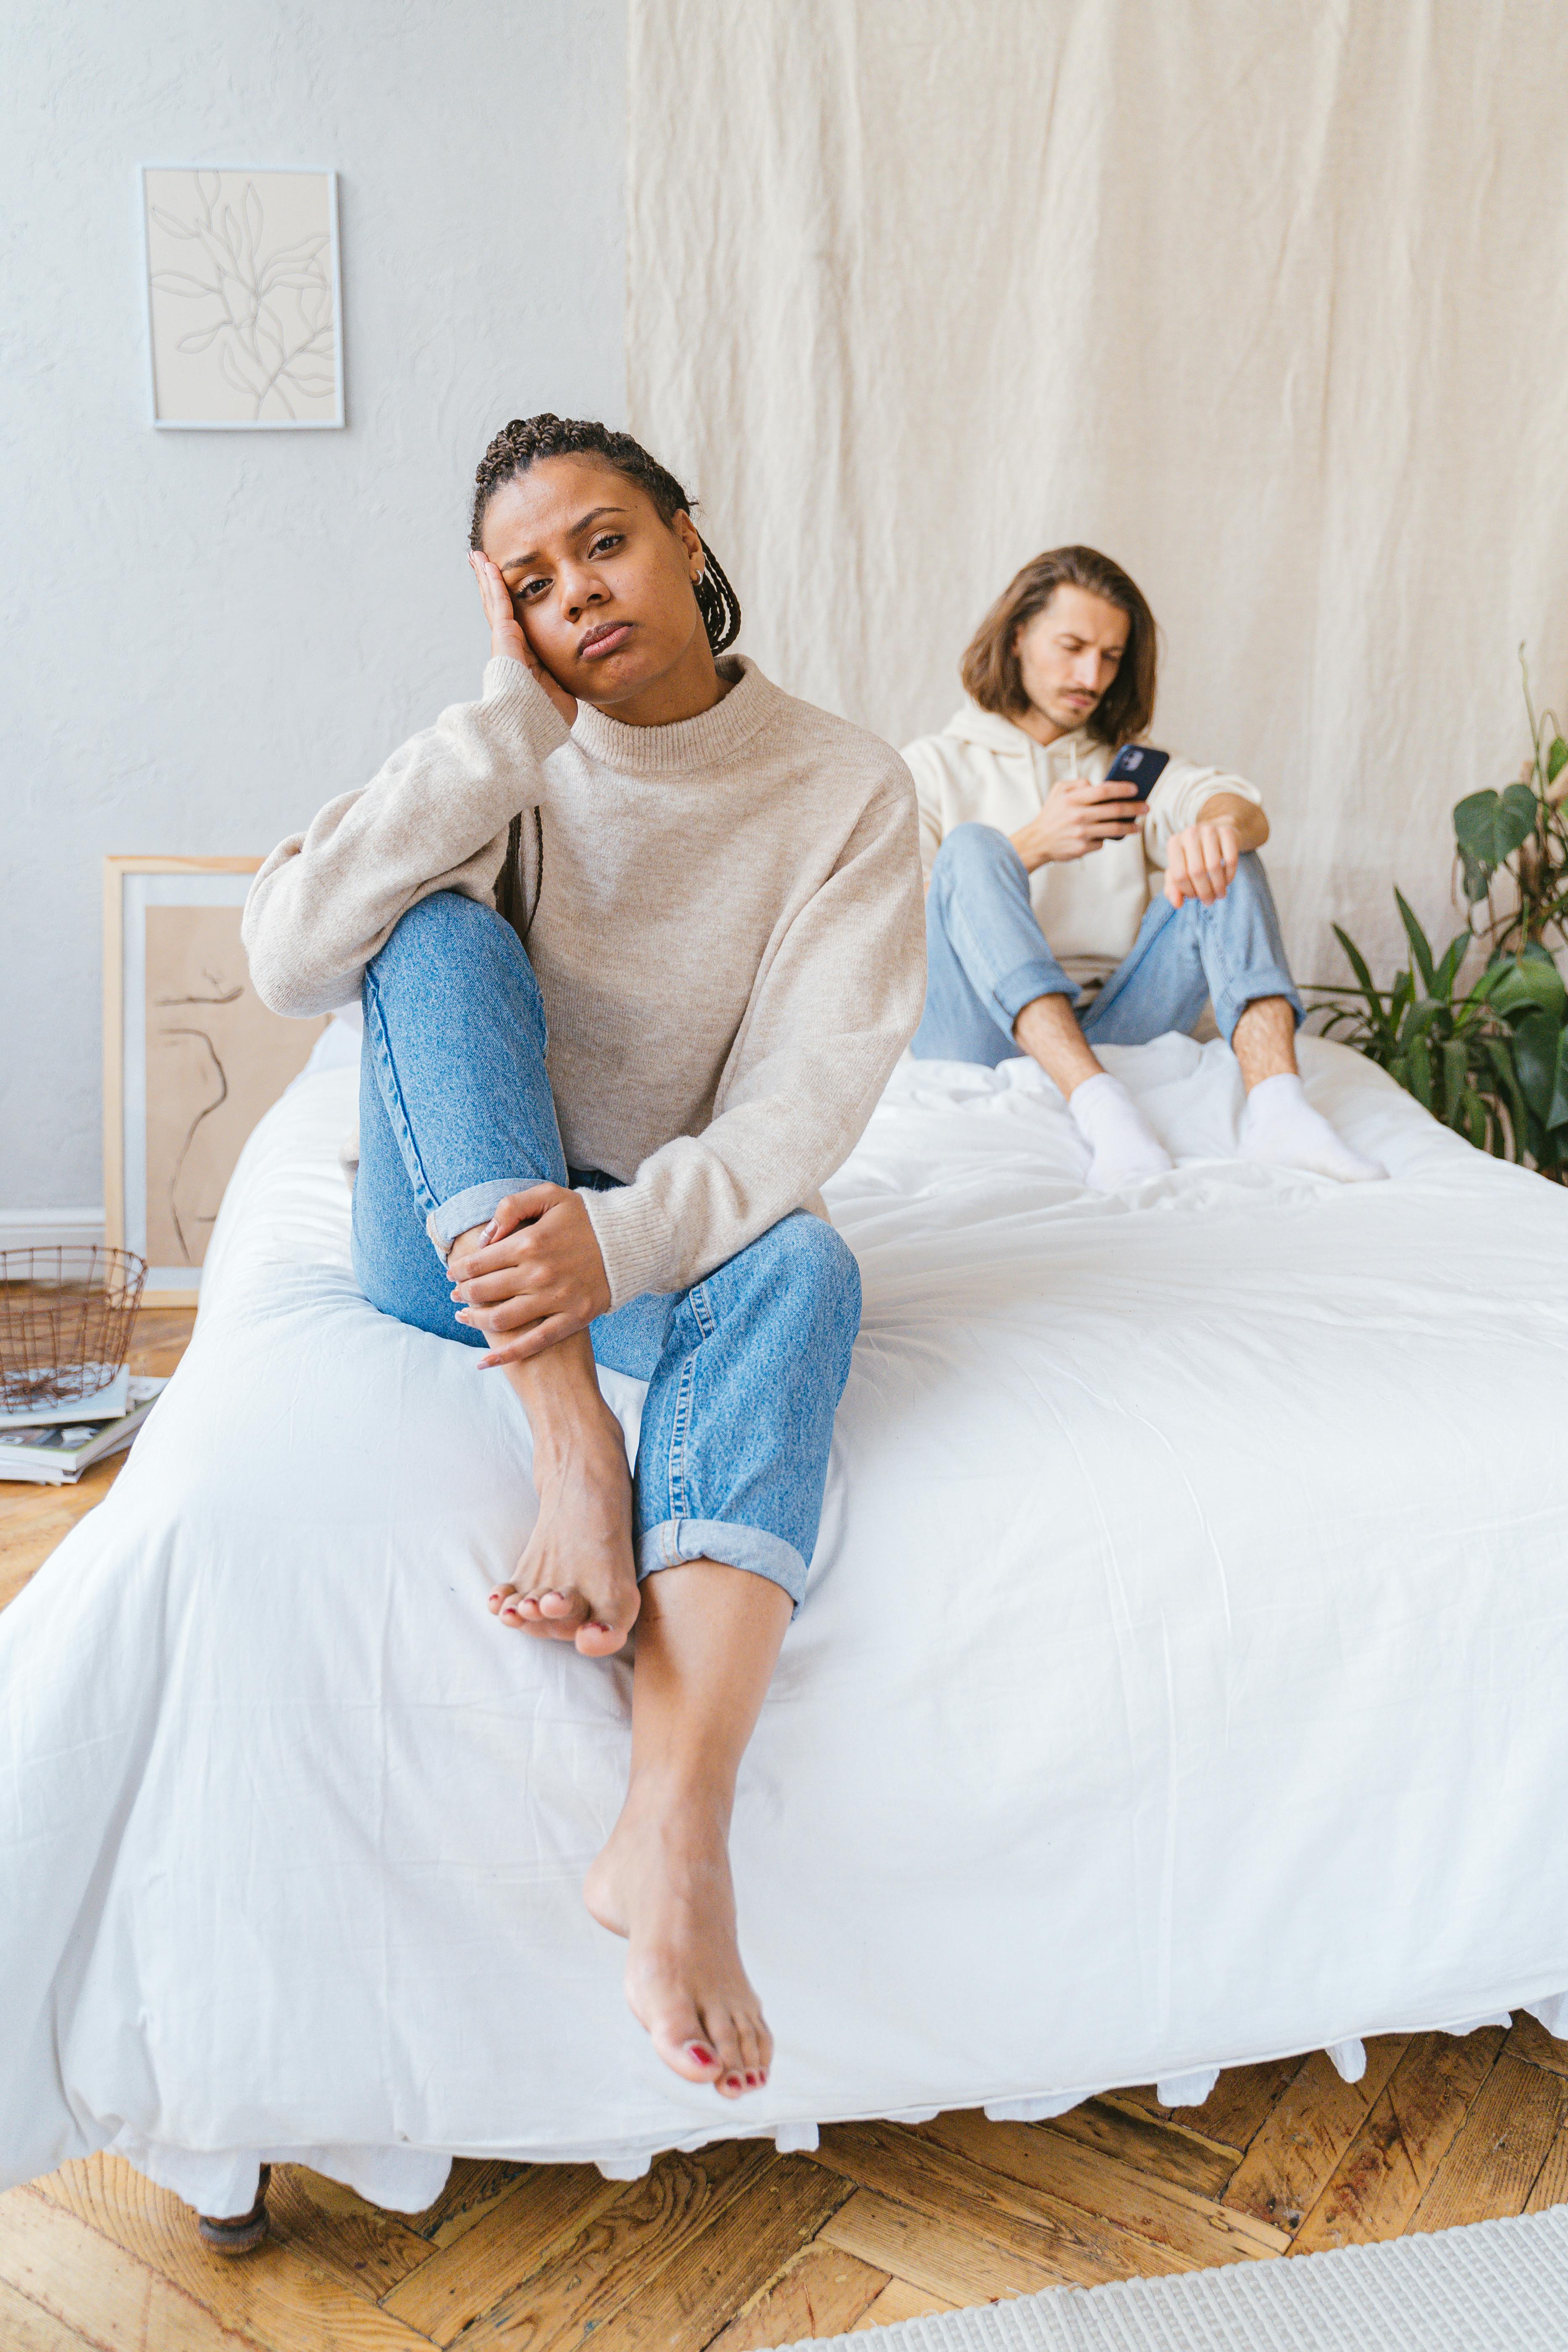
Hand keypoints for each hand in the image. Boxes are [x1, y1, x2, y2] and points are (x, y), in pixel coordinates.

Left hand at [448, 1184, 610, 1365]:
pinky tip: (484, 1361)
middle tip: (456, 1294)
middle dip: (462, 1295)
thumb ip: (512, 1207)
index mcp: (529, 1242)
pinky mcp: (572, 1319)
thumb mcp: (550, 1195)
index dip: (459, 1270)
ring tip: (465, 1317)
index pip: (478, 1263)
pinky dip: (505, 1356)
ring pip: (500, 1320)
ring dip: (475, 1321)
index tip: (453, 1273)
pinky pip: (533, 1343)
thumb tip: (486, 1237)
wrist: (630, 1241)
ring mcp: (555, 1299)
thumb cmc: (586, 1217)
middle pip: (483, 1292)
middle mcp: (538, 1273)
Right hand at [469, 551, 576, 725]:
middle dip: (492, 586)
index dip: (510, 606)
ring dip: (487, 578)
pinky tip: (487, 564)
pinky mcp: (503, 638)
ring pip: (495, 602)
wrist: (529, 727)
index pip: (516, 625)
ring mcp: (504, 642)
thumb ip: (560, 680)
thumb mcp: (558, 693)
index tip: (508, 592)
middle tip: (483, 564)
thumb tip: (573, 678)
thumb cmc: (544, 719)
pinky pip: (499, 604)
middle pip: (499, 609)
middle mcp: (511, 648)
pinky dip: (492, 582)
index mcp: (524, 659)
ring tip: (478, 557)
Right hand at [1010, 776, 1141, 871]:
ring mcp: (1081, 833)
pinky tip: (1108, 836)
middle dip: (1135, 808)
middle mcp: (1079, 815)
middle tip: (1146, 807)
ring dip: (1130, 827)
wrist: (1037, 841)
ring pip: (1114, 829)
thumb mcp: (1059, 791)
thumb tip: (1100, 784)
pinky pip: (1102, 842)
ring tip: (1137, 826)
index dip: (1123, 789)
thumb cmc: (1051, 814)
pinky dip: (1106, 839)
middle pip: (1115, 810)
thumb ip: (1079, 783)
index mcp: (1074, 798)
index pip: (1105, 790)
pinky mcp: (1082, 848)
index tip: (1136, 789)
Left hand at [1163, 817, 1239, 908]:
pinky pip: (1231, 860)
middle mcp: (1190, 833)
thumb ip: (1173, 888)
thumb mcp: (1179, 870)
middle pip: (1197, 872)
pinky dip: (1229, 876)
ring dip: (1218, 887)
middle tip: (1209, 901)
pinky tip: (1227, 882)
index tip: (1194, 897)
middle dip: (1204, 892)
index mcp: (1174, 843)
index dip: (1188, 891)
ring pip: (1214, 867)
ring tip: (1219, 895)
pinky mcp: (1228, 832)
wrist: (1215, 835)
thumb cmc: (1193, 857)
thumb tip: (1177, 904)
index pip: (1179, 875)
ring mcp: (1210, 830)